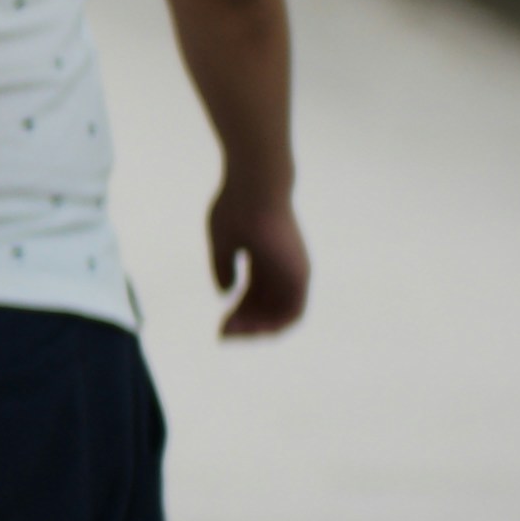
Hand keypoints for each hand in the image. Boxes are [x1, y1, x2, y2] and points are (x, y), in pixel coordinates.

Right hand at [208, 186, 309, 339]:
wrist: (256, 186)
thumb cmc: (236, 205)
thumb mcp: (223, 240)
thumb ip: (224, 267)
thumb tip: (225, 293)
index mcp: (267, 256)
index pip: (255, 294)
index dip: (238, 312)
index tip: (219, 322)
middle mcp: (284, 266)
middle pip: (266, 307)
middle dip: (244, 324)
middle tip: (221, 334)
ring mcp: (294, 270)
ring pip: (280, 314)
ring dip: (256, 328)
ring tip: (230, 333)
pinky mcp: (300, 274)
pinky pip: (293, 313)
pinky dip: (273, 325)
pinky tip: (248, 329)